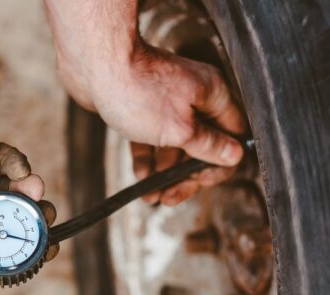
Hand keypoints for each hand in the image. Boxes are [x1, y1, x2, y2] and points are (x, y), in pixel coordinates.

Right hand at [0, 88, 57, 294]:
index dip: (19, 252)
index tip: (44, 251)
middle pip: (6, 219)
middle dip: (31, 220)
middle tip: (47, 217)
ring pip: (11, 190)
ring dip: (30, 193)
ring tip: (39, 194)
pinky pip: (6, 159)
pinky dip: (17, 165)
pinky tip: (22, 173)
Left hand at [44, 0, 245, 203]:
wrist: (93, 63)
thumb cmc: (138, 91)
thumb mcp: (179, 129)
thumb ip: (208, 145)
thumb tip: (235, 156)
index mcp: (213, 96)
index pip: (232, 137)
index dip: (220, 164)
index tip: (200, 182)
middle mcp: (195, 97)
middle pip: (202, 145)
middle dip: (187, 175)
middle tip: (171, 197)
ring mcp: (167, 102)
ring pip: (175, 145)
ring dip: (166, 173)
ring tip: (152, 197)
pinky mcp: (142, 107)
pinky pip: (151, 139)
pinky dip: (148, 158)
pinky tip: (141, 179)